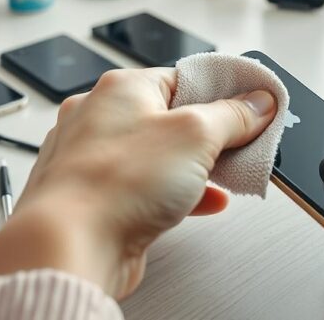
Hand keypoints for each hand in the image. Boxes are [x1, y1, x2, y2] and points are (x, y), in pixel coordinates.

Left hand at [0, 68, 276, 298]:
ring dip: (194, 167)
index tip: (252, 105)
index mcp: (121, 87)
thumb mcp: (195, 135)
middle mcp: (100, 116)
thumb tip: (256, 103)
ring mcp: (93, 159)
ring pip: (156, 155)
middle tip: (240, 146)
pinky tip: (202, 203)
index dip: (222, 92)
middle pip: (171, 116)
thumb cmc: (112, 184)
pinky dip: (175, 194)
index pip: (184, 77)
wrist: (68, 246)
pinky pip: (143, 188)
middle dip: (210, 136)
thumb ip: (233, 116)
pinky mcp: (94, 197)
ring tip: (223, 178)